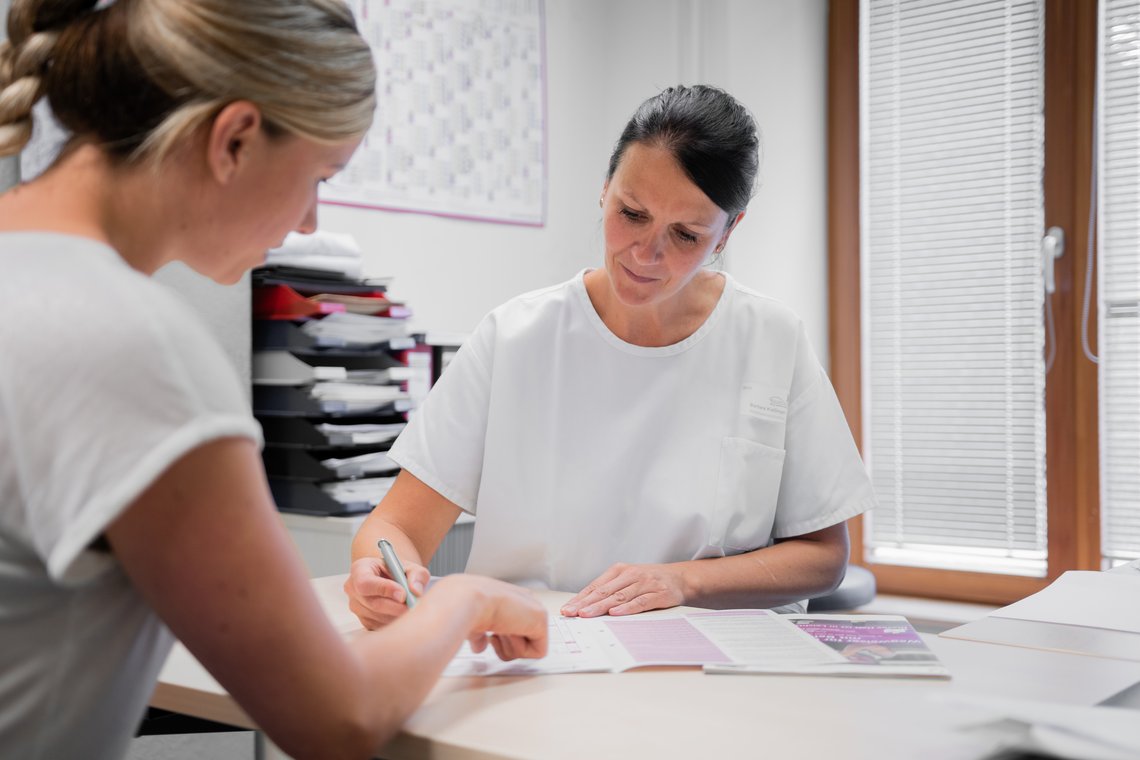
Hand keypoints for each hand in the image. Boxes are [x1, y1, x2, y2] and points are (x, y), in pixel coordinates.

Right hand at [344, 555, 430, 629]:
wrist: (391, 580)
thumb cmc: (398, 571)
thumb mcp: (410, 566)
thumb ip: (416, 574)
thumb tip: (416, 591)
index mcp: (360, 569)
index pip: (366, 582)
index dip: (384, 589)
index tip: (403, 594)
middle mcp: (353, 589)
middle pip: (372, 603)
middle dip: (396, 606)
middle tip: (414, 605)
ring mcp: (356, 607)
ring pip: (377, 617)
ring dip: (397, 615)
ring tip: (411, 608)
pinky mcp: (363, 621)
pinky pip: (379, 627)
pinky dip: (394, 623)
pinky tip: (402, 614)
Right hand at [430, 574, 547, 660]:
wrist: (467, 601)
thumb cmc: (465, 606)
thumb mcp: (475, 622)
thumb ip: (481, 634)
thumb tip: (480, 646)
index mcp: (509, 598)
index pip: (513, 626)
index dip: (500, 639)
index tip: (489, 634)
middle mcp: (524, 601)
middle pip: (522, 638)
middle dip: (506, 643)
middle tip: (494, 632)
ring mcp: (534, 610)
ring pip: (528, 646)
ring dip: (510, 646)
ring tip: (499, 629)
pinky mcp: (542, 621)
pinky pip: (538, 652)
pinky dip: (521, 650)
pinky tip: (509, 633)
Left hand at [560, 562, 686, 616]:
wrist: (681, 577)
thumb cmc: (649, 581)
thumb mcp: (628, 580)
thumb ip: (611, 590)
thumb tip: (586, 606)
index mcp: (619, 570)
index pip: (595, 586)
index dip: (580, 598)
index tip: (567, 609)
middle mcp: (630, 574)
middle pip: (604, 591)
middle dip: (585, 603)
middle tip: (571, 613)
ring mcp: (645, 583)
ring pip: (619, 596)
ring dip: (601, 606)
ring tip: (586, 614)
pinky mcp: (658, 593)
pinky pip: (640, 602)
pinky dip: (627, 608)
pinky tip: (615, 613)